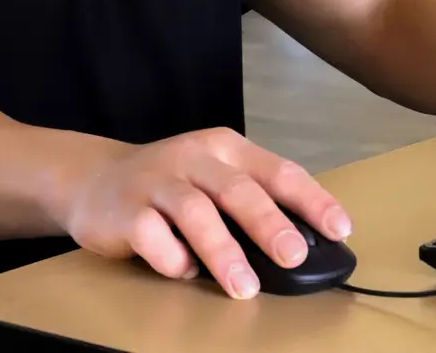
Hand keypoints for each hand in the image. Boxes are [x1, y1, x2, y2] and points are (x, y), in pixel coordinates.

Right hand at [63, 127, 351, 299]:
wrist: (96, 180)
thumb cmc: (172, 186)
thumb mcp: (215, 179)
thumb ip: (251, 201)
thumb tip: (303, 244)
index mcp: (227, 148)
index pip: (277, 170)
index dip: (311, 198)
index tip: (339, 228)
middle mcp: (195, 158)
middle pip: (237, 189)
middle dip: (269, 223)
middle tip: (294, 255)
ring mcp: (158, 182)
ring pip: (196, 212)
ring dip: (223, 251)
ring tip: (246, 286)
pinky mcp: (127, 210)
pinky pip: (153, 236)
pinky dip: (173, 258)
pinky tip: (185, 272)